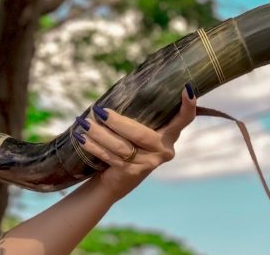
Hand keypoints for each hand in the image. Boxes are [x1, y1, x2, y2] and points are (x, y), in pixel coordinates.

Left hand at [76, 85, 196, 200]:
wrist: (117, 180)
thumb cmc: (128, 146)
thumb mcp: (137, 131)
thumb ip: (138, 116)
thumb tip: (117, 92)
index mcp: (169, 136)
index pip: (183, 120)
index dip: (187, 106)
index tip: (187, 89)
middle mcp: (164, 150)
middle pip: (140, 134)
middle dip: (116, 122)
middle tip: (99, 111)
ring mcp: (149, 163)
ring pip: (121, 146)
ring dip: (99, 133)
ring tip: (84, 123)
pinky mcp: (132, 173)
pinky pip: (110, 156)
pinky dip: (94, 146)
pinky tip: (81, 138)